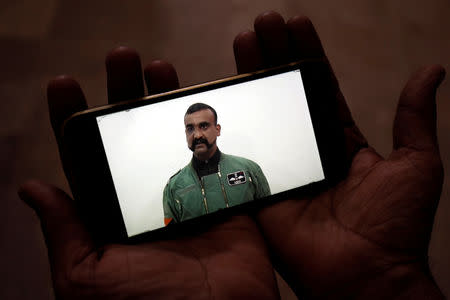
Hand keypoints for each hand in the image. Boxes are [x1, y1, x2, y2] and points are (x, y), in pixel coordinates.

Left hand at [18, 48, 278, 298]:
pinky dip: (209, 128)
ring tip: (160, 68)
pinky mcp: (224, 195)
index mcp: (112, 216)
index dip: (75, 120)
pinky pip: (215, 155)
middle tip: (122, 60)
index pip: (87, 158)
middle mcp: (147, 199)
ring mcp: (187, 195)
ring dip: (165, 102)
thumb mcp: (90, 279)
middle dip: (124, 97)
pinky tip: (201, 100)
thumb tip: (33, 189)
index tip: (67, 84)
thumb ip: (66, 234)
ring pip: (172, 137)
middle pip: (132, 138)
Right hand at [233, 11, 445, 298]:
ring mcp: (280, 170)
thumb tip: (431, 71)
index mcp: (340, 142)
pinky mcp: (258, 192)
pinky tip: (216, 97)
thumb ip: (413, 118)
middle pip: (284, 97)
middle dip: (273, 59)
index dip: (307, 56)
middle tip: (259, 26)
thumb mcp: (416, 164)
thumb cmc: (394, 225)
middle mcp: (307, 151)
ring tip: (239, 45)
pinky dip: (226, 129)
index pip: (320, 89)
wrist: (364, 276)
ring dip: (250, 82)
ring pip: (260, 118)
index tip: (294, 25)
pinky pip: (239, 157)